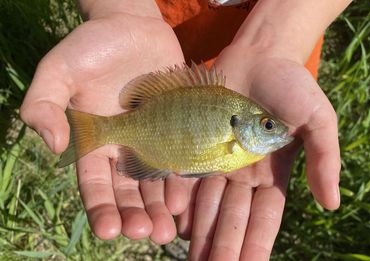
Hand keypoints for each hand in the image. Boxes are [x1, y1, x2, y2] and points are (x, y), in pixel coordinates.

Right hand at [20, 11, 189, 242]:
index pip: (95, 186)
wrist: (132, 26)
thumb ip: (45, 105)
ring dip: (160, 208)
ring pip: (156, 184)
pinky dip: (183, 180)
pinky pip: (182, 159)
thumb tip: (54, 145)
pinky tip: (185, 198)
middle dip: (135, 216)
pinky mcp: (178, 129)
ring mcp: (153, 141)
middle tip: (146, 232)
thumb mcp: (59, 70)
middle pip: (129, 193)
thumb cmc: (92, 46)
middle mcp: (124, 149)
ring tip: (167, 229)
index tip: (108, 230)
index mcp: (95, 143)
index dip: (100, 209)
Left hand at [177, 46, 340, 259]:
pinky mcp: (197, 144)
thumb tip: (332, 204)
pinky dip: (184, 201)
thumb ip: (325, 160)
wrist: (259, 55)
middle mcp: (243, 174)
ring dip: (201, 232)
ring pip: (208, 204)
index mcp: (273, 173)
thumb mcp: (318, 121)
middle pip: (233, 217)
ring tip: (194, 258)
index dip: (258, 243)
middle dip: (225, 245)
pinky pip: (190, 177)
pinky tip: (176, 222)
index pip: (265, 217)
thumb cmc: (293, 86)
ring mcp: (219, 160)